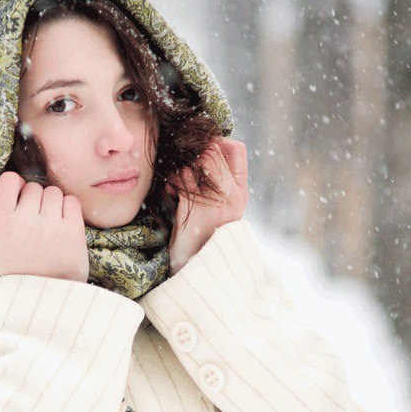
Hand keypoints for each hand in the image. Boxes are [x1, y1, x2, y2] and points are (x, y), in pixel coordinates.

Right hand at [0, 171, 89, 283]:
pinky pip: (71, 201)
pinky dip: (68, 210)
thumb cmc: (13, 263)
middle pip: (34, 186)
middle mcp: (24, 222)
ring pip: (53, 192)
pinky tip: (62, 225)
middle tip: (34, 221)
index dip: (16, 187)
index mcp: (1, 221)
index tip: (19, 202)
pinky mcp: (72, 231)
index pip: (10, 179)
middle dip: (35, 200)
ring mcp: (50, 226)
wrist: (42, 294)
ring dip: (52, 204)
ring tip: (48, 225)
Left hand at [165, 137, 248, 275]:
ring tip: (175, 181)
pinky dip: (172, 181)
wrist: (194, 269)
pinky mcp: (199, 210)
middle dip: (193, 153)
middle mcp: (234, 196)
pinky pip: (183, 179)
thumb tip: (202, 148)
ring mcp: (218, 203)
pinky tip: (170, 191)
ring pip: (197, 161)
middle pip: (214, 151)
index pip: (237, 150)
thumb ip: (216, 182)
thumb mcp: (216, 206)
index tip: (201, 150)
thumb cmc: (200, 236)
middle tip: (182, 164)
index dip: (218, 142)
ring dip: (180, 168)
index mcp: (240, 193)